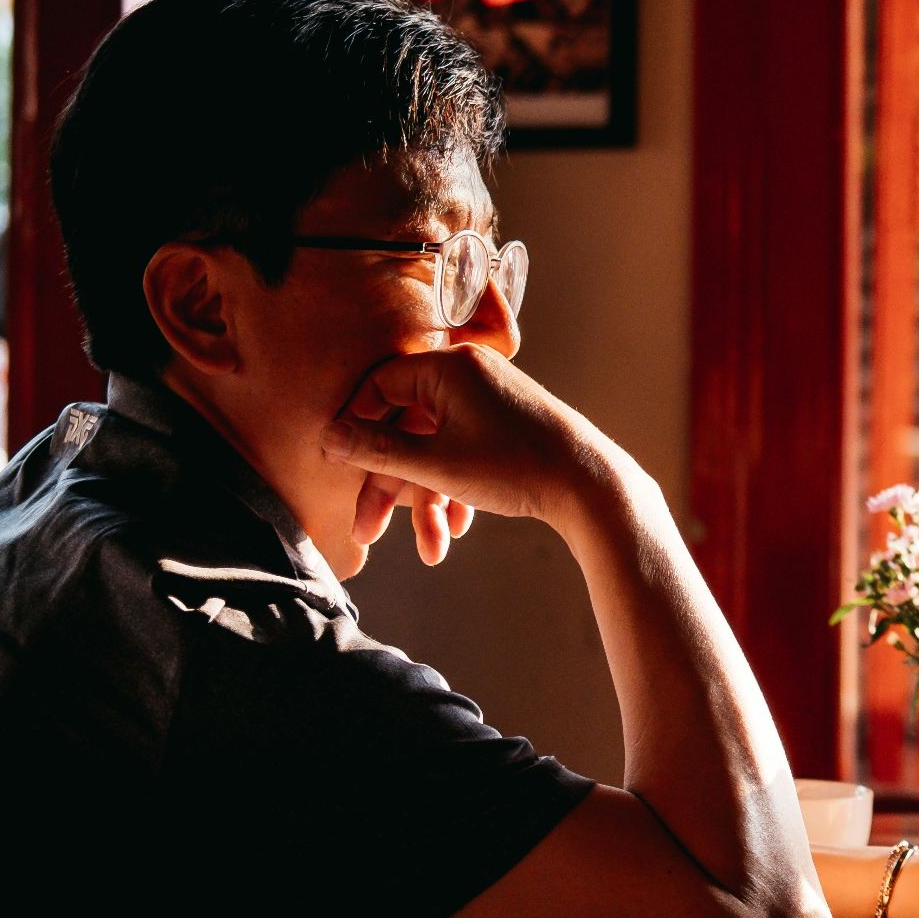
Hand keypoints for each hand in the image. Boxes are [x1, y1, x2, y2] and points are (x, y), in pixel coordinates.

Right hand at [318, 344, 615, 532]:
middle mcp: (468, 375)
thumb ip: (377, 450)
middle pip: (405, 428)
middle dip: (390, 487)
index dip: (354, 428)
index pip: (379, 387)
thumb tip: (328, 436)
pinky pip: (463, 451)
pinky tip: (458, 529)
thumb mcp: (435, 465)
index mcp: (448, 367)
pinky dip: (456, 488)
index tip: (337, 465)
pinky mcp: (504, 424)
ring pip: (435, 449)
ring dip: (427, 500)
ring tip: (431, 550)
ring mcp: (488, 400)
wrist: (591, 484)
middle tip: (366, 532)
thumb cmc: (516, 467)